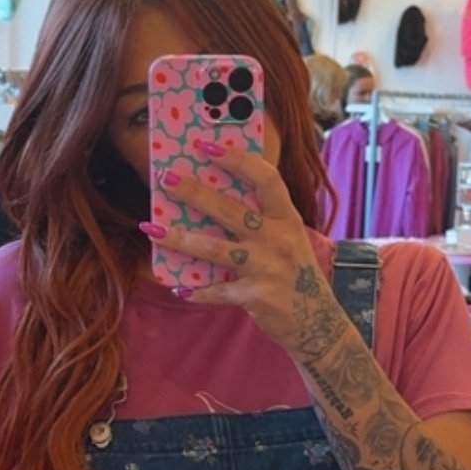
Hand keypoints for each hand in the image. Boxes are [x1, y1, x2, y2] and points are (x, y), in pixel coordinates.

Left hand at [140, 143, 321, 351]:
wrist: (318, 323)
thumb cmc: (296, 275)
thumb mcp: (289, 240)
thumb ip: (263, 220)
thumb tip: (214, 198)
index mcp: (287, 219)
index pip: (265, 178)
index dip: (236, 159)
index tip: (206, 146)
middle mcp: (278, 239)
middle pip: (230, 209)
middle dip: (194, 192)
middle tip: (166, 179)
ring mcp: (266, 268)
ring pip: (215, 248)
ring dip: (180, 239)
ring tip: (152, 229)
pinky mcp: (255, 296)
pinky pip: (217, 290)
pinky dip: (196, 291)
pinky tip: (178, 288)